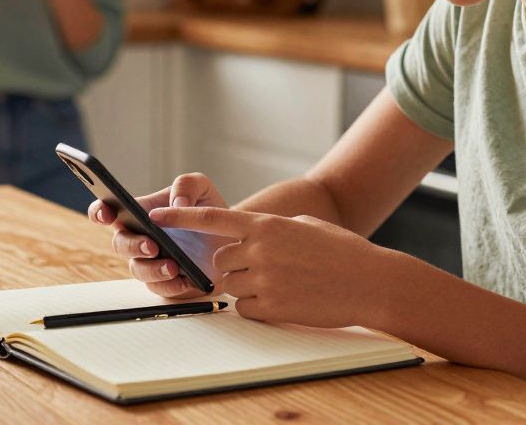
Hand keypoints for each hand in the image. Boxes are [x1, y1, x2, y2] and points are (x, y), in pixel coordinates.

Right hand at [88, 173, 232, 297]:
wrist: (231, 237)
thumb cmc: (208, 210)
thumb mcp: (201, 188)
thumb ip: (186, 185)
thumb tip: (176, 204)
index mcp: (140, 212)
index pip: (108, 211)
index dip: (99, 212)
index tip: (106, 213)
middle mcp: (139, 238)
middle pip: (119, 244)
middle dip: (132, 245)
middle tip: (152, 245)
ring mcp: (150, 262)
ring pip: (138, 270)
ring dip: (152, 269)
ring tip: (173, 266)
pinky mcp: (166, 282)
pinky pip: (160, 289)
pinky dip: (171, 286)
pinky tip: (185, 280)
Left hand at [148, 205, 399, 328]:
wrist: (370, 282)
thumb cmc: (342, 251)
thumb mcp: (306, 226)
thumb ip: (272, 228)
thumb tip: (250, 236)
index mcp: (266, 225)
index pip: (212, 219)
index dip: (180, 218)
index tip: (155, 216)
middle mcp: (260, 250)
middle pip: (219, 260)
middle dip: (231, 264)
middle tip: (258, 267)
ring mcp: (265, 279)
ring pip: (230, 285)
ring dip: (245, 286)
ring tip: (279, 283)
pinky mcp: (272, 306)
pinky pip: (245, 308)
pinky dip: (256, 306)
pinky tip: (283, 299)